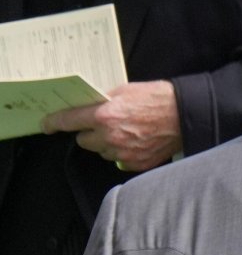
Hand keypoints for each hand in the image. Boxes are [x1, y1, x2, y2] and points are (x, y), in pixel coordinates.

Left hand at [42, 80, 182, 171]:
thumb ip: (103, 101)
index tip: (46, 125)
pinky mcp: (135, 163)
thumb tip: (88, 107)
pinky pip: (118, 160)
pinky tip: (134, 141)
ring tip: (123, 132)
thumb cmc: (155, 99)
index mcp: (104, 115)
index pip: (70, 121)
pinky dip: (122, 152)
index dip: (54, 123)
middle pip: (84, 141)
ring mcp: (123, 153)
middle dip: (88, 133)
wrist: (183, 116)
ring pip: (101, 152)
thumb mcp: (124, 90)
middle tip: (101, 124)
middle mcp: (111, 137)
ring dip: (105, 144)